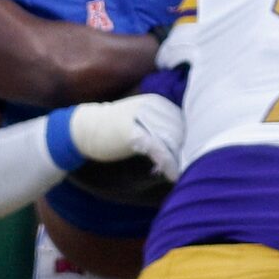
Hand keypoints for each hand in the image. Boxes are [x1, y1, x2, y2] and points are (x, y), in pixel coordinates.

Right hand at [68, 93, 186, 178]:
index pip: (185, 123)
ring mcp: (144, 119)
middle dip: (187, 152)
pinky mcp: (134, 133)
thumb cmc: (115, 127)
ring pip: (173, 142)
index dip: (190, 142)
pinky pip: (159, 150)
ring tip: (183, 176)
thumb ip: (162, 126)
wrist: (85, 127)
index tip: (193, 158)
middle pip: (182, 133)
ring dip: (180, 161)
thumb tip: (184, 145)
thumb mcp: (142, 119)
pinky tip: (172, 176)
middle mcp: (154, 107)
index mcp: (159, 102)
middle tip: (190, 171)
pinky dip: (168, 164)